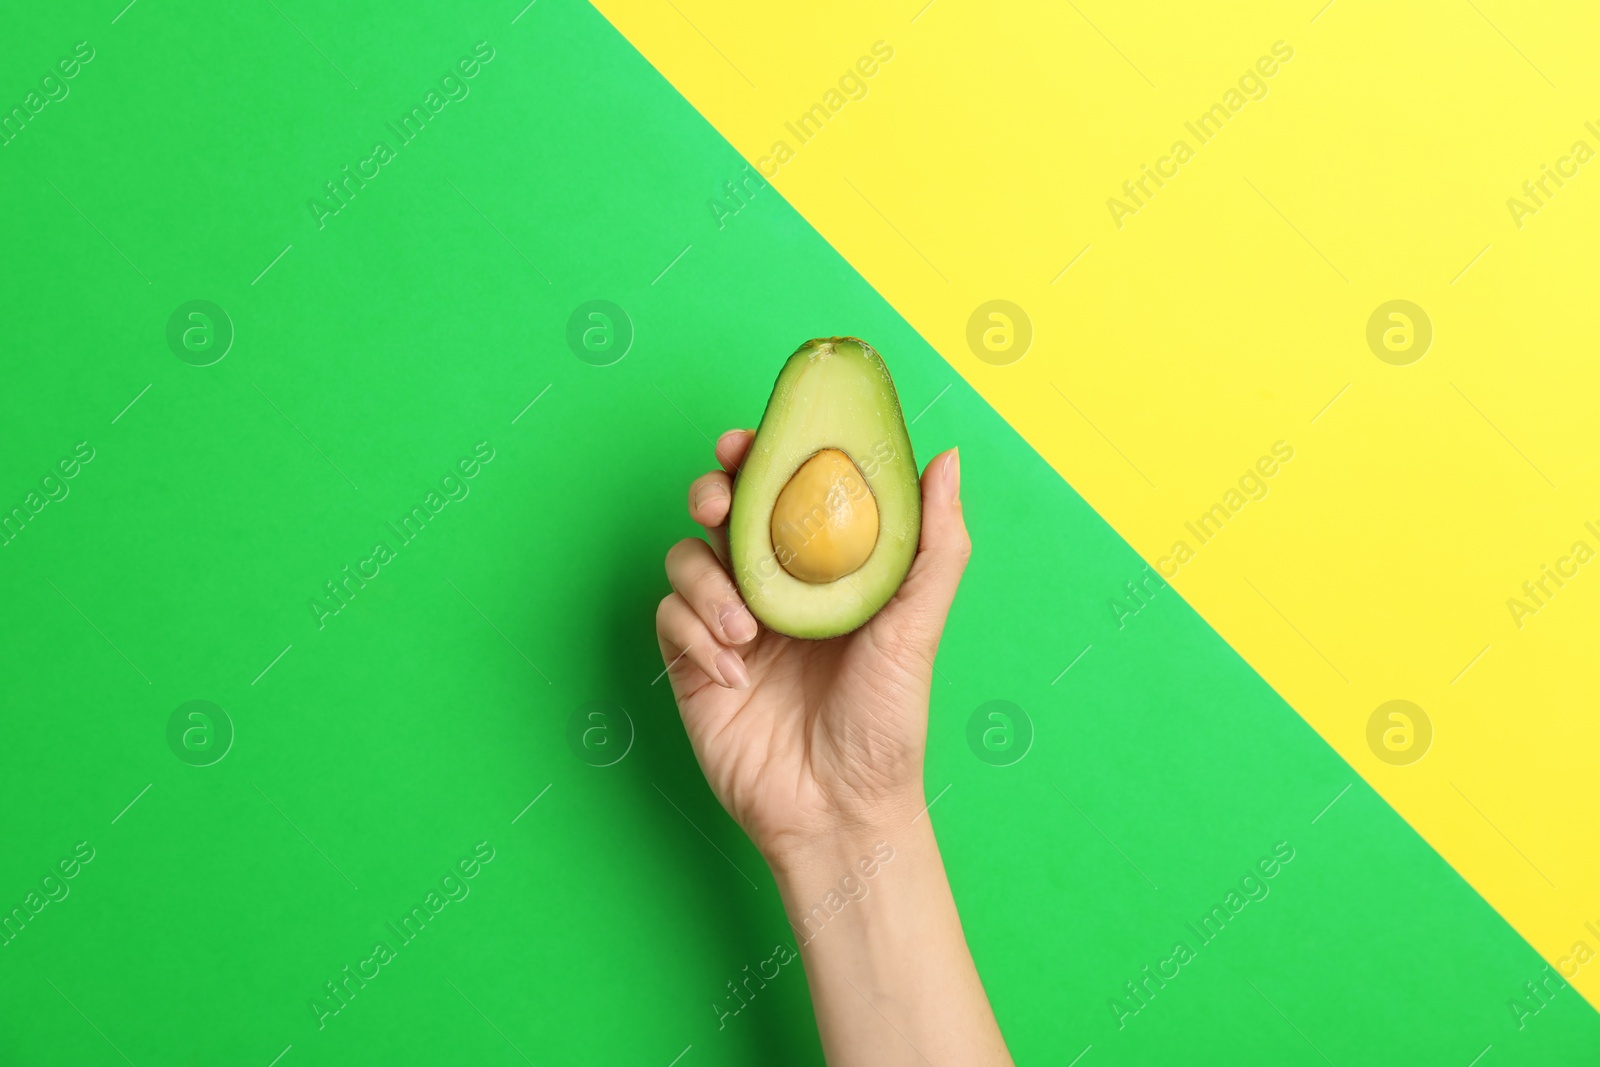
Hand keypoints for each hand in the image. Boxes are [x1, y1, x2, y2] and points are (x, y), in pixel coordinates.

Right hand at [654, 429, 969, 865]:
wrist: (837, 811)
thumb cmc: (887, 725)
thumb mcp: (917, 628)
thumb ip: (934, 543)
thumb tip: (949, 459)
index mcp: (824, 570)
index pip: (785, 490)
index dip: (761, 455)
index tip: (749, 441)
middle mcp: (773, 587)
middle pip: (724, 510)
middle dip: (713, 492)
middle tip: (720, 502)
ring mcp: (729, 624)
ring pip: (687, 558)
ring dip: (706, 581)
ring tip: (746, 632)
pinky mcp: (693, 663)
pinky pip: (669, 617)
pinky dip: (693, 632)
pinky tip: (732, 671)